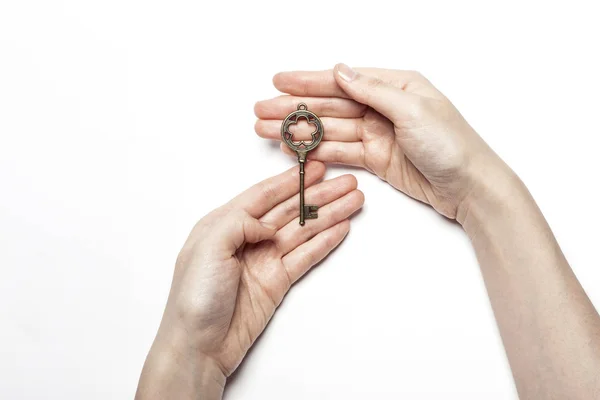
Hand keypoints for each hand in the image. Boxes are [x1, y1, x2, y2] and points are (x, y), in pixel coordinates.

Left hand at [136, 162, 363, 398]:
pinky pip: (305, 256)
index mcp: (224, 224)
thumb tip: (268, 224)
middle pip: (289, 210)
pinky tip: (341, 228)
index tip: (315, 168)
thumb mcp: (207, 247)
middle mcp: (246, 238)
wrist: (199, 346)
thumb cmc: (194, 296)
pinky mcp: (277, 282)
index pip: (263, 195)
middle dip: (318, 195)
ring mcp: (264, 260)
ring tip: (354, 201)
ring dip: (328, 216)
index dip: (291, 181)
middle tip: (347, 183)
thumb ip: (239, 222)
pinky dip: (324, 242)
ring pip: (302, 231)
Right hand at [255, 64, 500, 218]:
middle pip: (330, 105)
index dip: (308, 81)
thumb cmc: (451, 144)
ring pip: (330, 130)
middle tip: (261, 110)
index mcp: (395, 86)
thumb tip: (340, 70)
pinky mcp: (376, 159)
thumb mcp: (413, 110)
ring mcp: (378, 134)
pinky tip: (294, 149)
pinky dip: (317, 151)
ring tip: (266, 130)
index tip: (279, 81)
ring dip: (299, 131)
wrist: (470, 187)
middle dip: (294, 108)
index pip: (343, 80)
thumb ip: (373, 91)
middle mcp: (384, 107)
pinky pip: (341, 152)